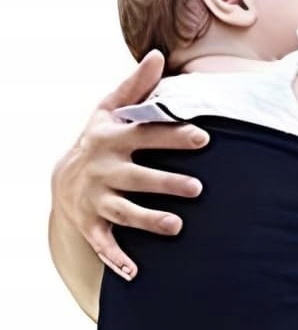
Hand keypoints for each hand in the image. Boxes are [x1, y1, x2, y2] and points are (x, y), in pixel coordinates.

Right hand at [51, 51, 209, 279]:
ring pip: (125, 212)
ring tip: (176, 225)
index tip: (203, 137)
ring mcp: (96, 199)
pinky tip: (135, 273)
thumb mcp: (110, 111)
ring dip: (149, 219)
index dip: (173, 135)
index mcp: (112, 139)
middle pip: (138, 176)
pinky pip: (104, 245)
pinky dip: (117, 260)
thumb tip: (157, 55)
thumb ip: (136, 88)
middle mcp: (103, 169)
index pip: (146, 136)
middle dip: (166, 182)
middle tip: (197, 188)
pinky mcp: (92, 226)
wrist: (61, 180)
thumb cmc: (99, 141)